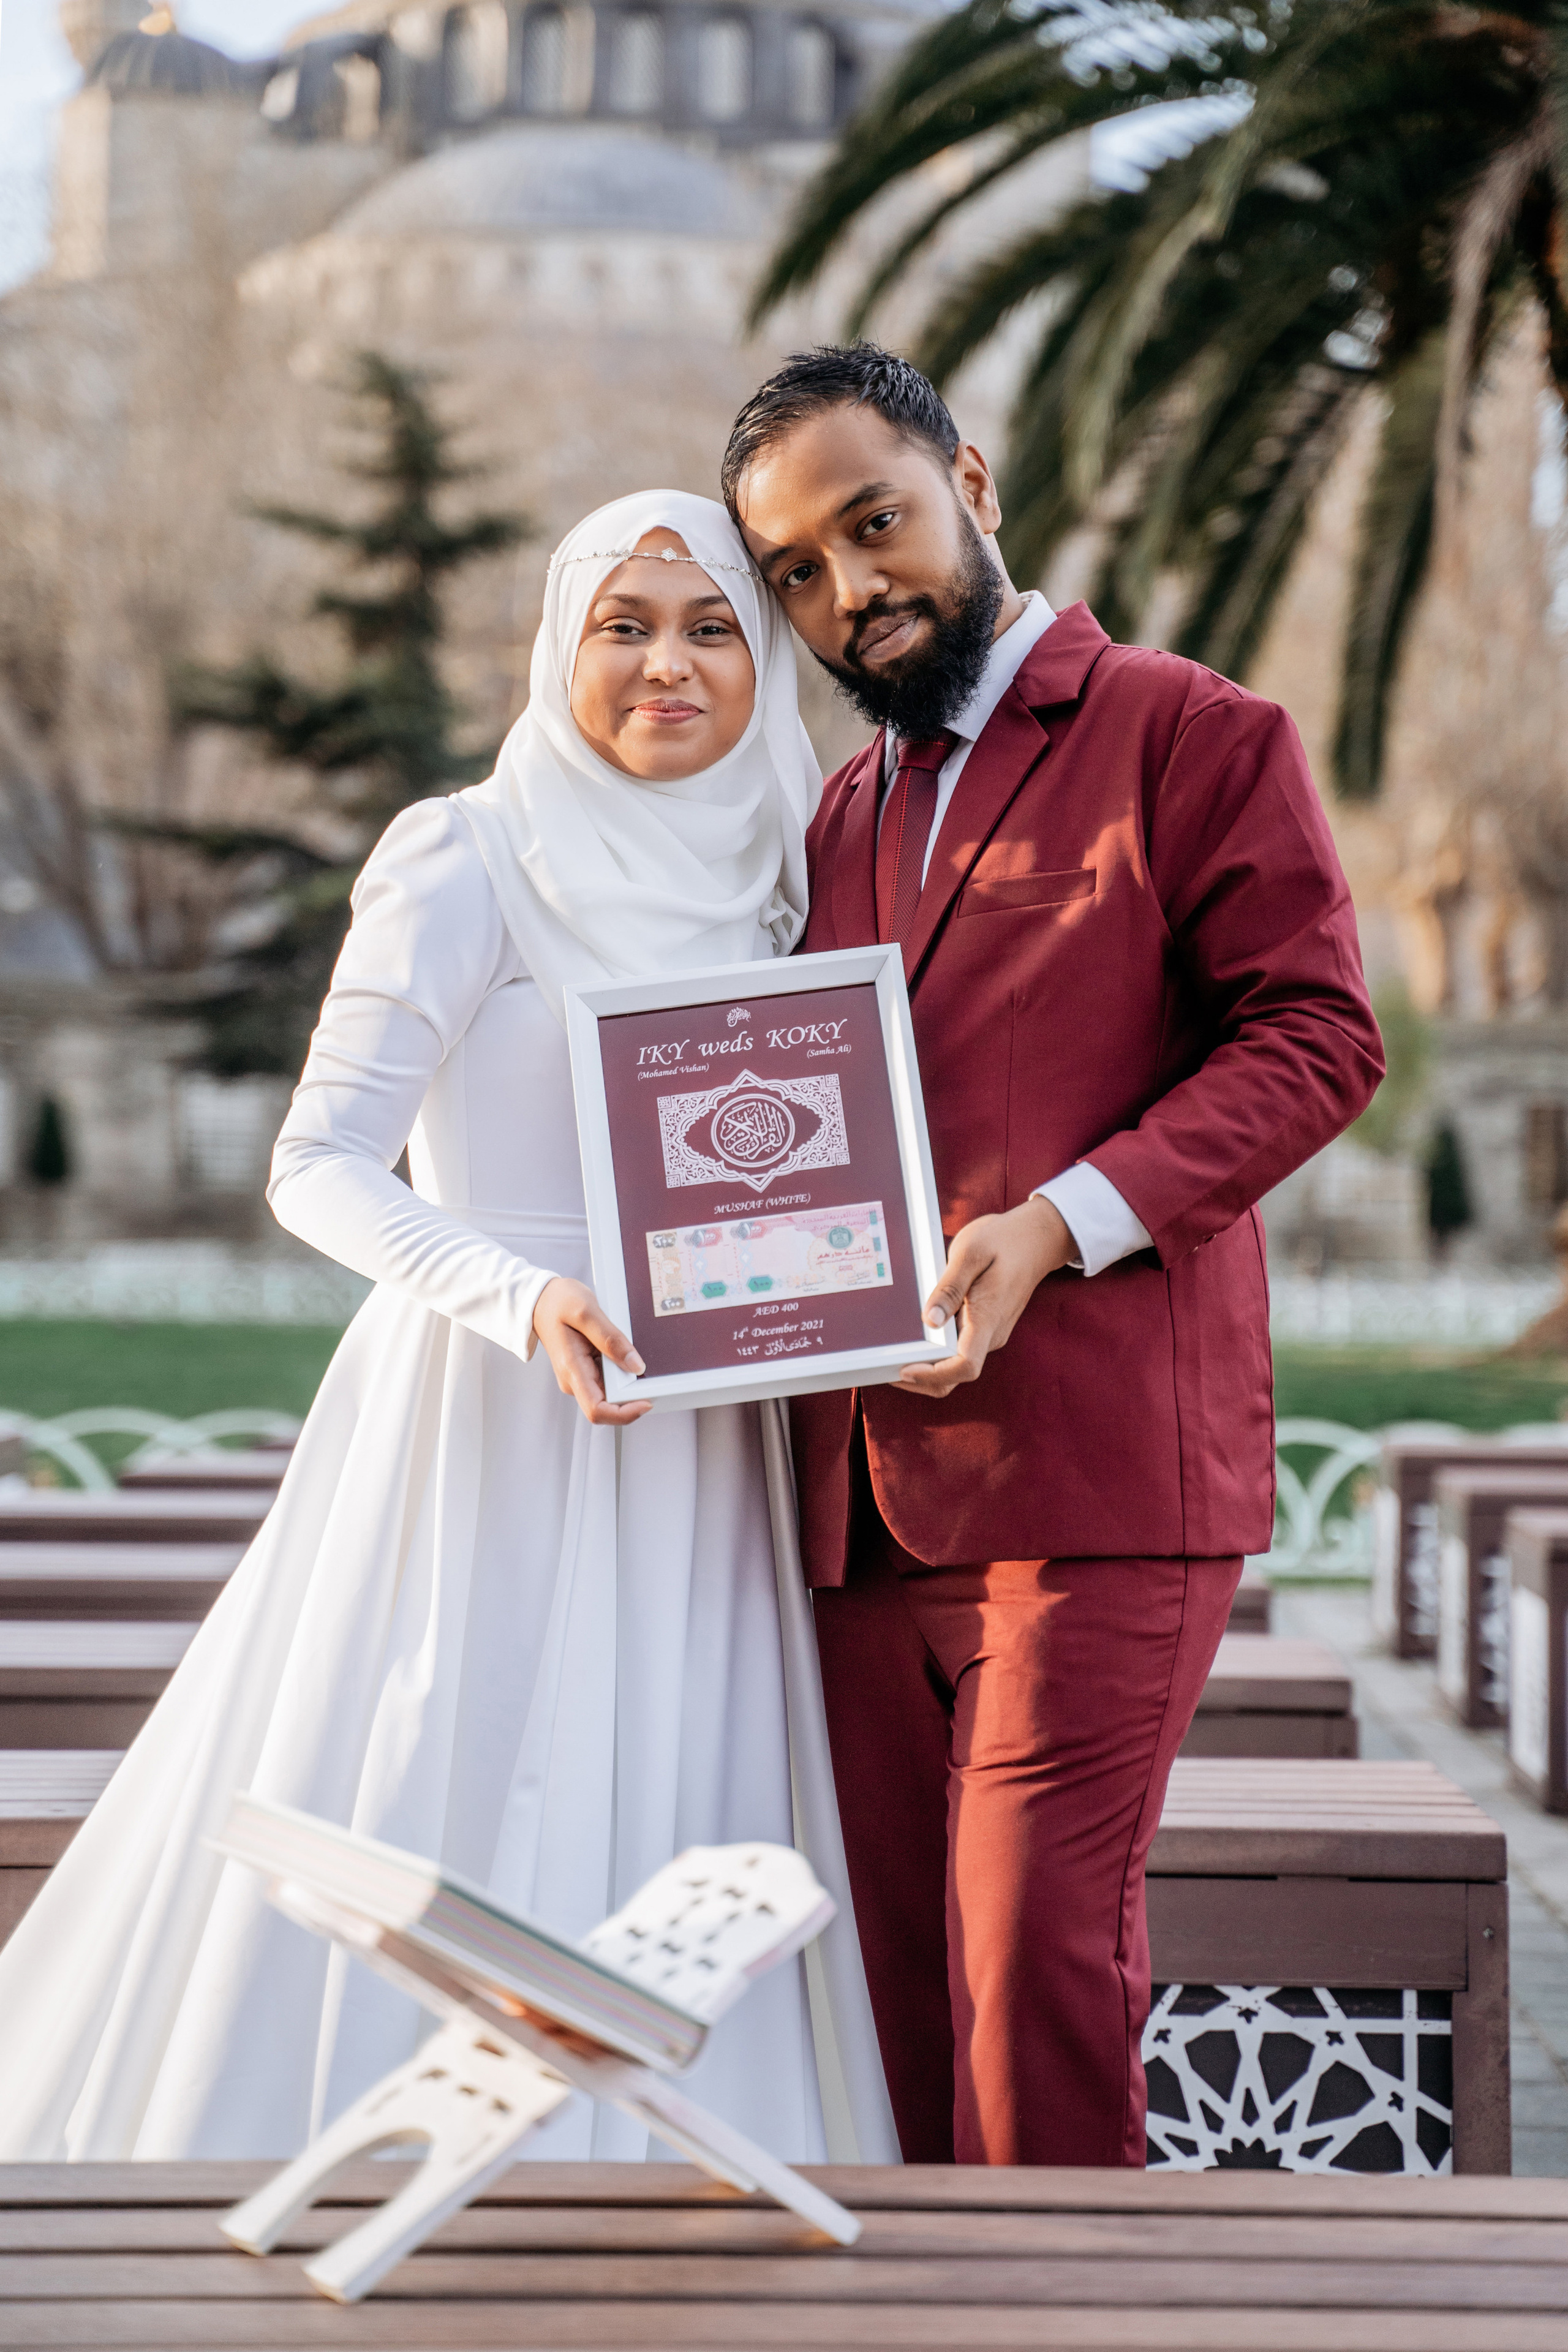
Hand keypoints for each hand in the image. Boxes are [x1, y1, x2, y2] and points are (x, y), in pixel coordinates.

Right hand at [532, 1277, 651, 1424]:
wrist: (542, 1299)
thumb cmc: (559, 1302)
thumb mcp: (586, 1312)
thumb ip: (611, 1339)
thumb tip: (636, 1366)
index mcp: (571, 1369)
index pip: (596, 1410)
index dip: (624, 1413)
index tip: (646, 1401)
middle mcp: (574, 1380)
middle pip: (607, 1407)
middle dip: (631, 1399)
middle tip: (651, 1377)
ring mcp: (579, 1377)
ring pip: (609, 1396)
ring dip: (628, 1386)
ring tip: (638, 1361)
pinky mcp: (585, 1371)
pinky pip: (607, 1382)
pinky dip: (621, 1375)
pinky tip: (627, 1357)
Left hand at [893, 1196, 1076, 1399]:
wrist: (1037, 1238)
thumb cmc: (1003, 1240)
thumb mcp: (971, 1252)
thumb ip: (950, 1287)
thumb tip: (930, 1321)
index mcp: (988, 1318)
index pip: (964, 1366)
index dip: (933, 1375)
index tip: (904, 1369)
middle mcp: (992, 1334)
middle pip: (956, 1375)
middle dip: (922, 1379)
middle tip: (886, 1365)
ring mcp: (991, 1333)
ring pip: (957, 1365)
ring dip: (927, 1367)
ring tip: (894, 1352)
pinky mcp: (987, 1327)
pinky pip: (961, 1350)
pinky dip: (937, 1352)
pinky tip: (917, 1336)